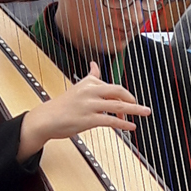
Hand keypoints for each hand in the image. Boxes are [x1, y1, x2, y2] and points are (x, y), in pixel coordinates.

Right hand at [17, 63, 150, 159]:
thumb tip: (95, 64)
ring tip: (145, 113)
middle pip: (118, 91)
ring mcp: (89, 105)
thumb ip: (90, 77)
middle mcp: (90, 91)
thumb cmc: (63, 105)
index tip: (132, 102)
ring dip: (134, 110)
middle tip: (144, 107)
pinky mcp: (88, 119)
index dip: (126, 96)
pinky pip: (110, 120)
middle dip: (133, 99)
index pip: (113, 87)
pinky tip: (131, 127)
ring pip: (117, 106)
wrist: (46, 119)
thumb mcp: (78, 87)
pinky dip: (123, 124)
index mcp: (89, 83)